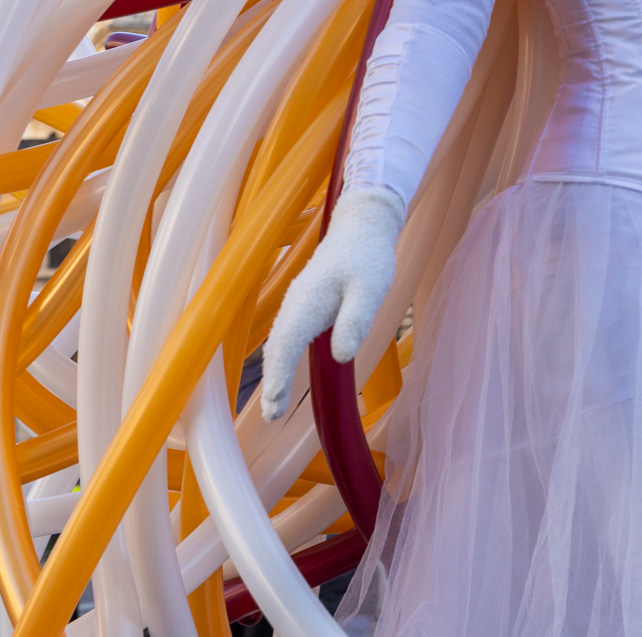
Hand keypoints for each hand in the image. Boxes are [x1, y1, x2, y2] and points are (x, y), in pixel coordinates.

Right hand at [259, 186, 404, 420]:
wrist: (362, 226)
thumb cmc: (368, 257)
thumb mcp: (369, 289)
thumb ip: (355, 320)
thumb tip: (340, 355)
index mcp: (308, 301)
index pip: (287, 345)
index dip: (278, 377)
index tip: (274, 406)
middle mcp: (296, 303)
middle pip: (277, 346)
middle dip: (272, 380)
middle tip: (271, 415)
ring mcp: (298, 303)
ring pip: (280, 341)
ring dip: (275, 371)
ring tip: (274, 406)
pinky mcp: (306, 304)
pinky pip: (289, 334)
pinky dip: (283, 357)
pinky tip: (284, 374)